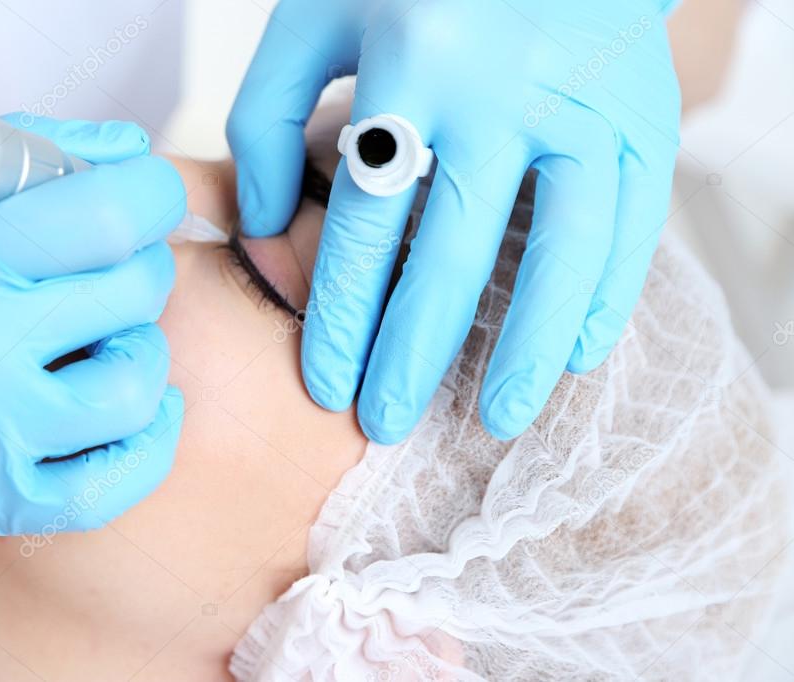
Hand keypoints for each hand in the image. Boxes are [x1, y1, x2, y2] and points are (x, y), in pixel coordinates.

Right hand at [0, 118, 185, 533]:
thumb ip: (26, 158)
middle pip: (132, 294)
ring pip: (135, 388)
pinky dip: (145, 440)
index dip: (153, 195)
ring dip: (142, 353)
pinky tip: (125, 405)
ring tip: (101, 341)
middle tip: (106, 267)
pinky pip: (114, 484)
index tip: (147, 195)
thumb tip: (134, 154)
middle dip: (140, 267)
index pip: (107, 219)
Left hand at [228, 0, 679, 441]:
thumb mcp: (313, 19)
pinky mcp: (646, 112)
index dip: (341, 318)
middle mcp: (501, 89)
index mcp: (406, 63)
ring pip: (562, 248)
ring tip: (496, 421)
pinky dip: (608, 294)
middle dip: (413, 354)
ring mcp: (582, 102)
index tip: (326, 385)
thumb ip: (264, 117)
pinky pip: (635, 220)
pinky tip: (576, 356)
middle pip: (452, 253)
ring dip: (525, 348)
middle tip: (385, 426)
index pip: (363, 224)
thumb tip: (258, 229)